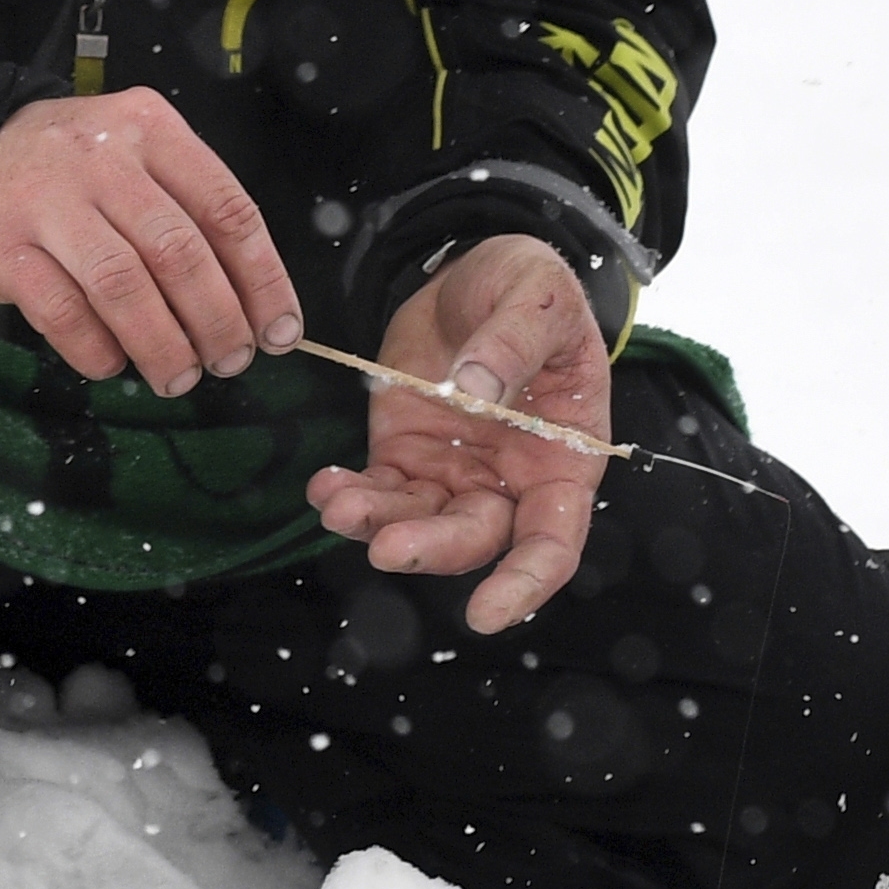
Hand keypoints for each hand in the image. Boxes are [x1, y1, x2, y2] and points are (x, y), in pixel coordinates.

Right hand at [0, 87, 301, 398]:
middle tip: (230, 362)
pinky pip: (59, 310)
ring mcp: (41, 198)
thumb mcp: (140, 163)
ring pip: (121, 284)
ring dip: (162, 343)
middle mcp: (98, 156)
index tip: (280, 332)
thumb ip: (192, 218)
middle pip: (177, 250)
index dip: (262, 279)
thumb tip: (257, 311)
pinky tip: (112, 363)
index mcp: (150, 129)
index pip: (226, 208)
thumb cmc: (79, 174)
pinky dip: (95, 347)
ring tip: (180, 378)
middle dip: (215, 319)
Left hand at [305, 236, 609, 634]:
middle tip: (386, 546)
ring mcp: (454, 472)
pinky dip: (349, 494)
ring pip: (418, 522)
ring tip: (338, 503)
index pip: (553, 541)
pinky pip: (378, 489)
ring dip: (377, 524)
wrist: (476, 275)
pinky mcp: (406, 454)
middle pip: (475, 538)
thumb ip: (513, 341)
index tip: (487, 614)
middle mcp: (509, 481)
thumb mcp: (538, 298)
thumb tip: (475, 389)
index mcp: (563, 460)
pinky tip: (326, 485)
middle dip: (431, 549)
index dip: (525, 583)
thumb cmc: (531, 289)